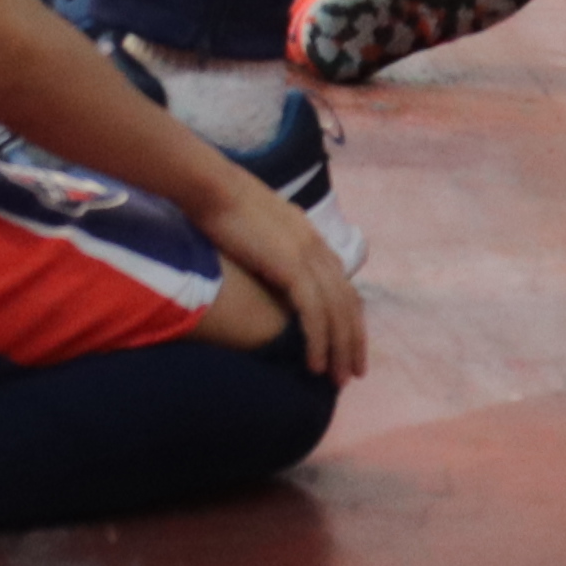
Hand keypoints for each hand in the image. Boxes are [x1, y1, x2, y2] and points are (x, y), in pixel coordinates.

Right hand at [209, 184, 368, 381]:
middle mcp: (318, 249)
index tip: (346, 345)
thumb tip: (267, 269)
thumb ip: (272, 249)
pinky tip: (314, 364)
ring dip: (340, 349)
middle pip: (349, 303)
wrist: (212, 187)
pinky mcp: (293, 268)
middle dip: (353, 341)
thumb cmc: (222, 206)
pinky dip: (318, 341)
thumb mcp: (258, 230)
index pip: (343, 286)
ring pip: (337, 313)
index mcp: (312, 239)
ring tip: (337, 378)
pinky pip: (315, 314)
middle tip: (353, 373)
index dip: (348, 318)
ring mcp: (309, 258)